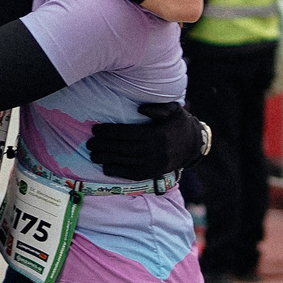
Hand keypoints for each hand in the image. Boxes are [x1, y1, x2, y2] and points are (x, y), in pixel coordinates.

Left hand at [88, 101, 205, 181]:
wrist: (194, 146)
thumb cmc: (180, 124)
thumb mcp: (174, 110)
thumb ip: (158, 108)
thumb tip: (139, 108)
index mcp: (156, 134)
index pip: (127, 133)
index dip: (110, 132)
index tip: (96, 129)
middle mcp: (154, 151)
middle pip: (122, 148)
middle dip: (103, 146)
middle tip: (89, 142)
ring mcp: (153, 164)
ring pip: (124, 162)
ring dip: (106, 159)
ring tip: (93, 154)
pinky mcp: (152, 173)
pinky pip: (131, 174)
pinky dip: (117, 172)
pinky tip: (106, 166)